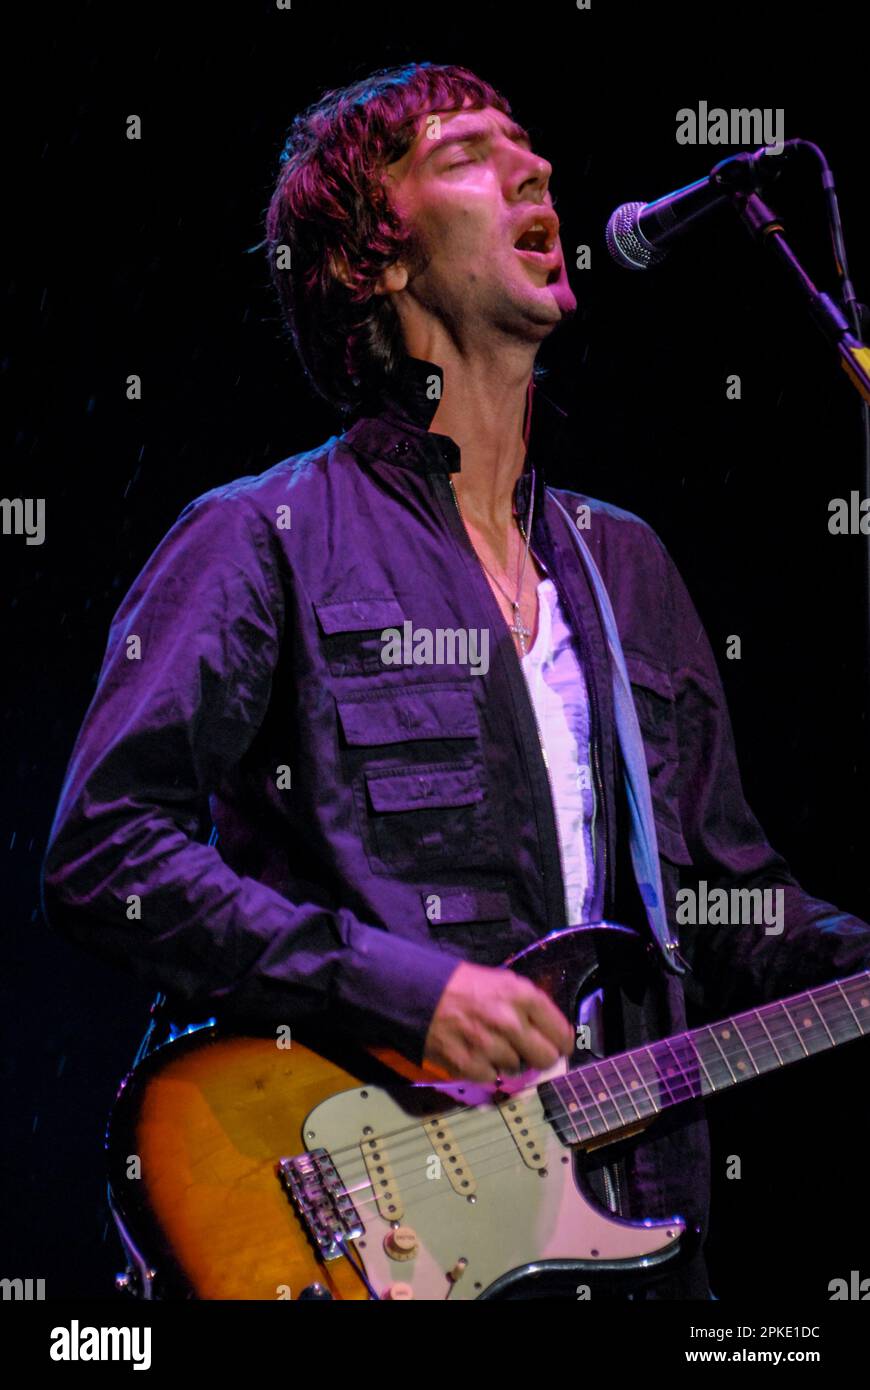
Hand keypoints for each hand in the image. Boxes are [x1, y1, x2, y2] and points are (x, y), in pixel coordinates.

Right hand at [422, 960, 575, 1082]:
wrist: (417, 993)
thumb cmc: (462, 985)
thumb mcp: (502, 983)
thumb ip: (528, 1007)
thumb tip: (550, 1036)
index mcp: (523, 996)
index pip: (562, 1033)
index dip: (560, 1042)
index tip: (555, 1045)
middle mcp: (511, 1022)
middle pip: (546, 1058)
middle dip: (539, 1056)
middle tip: (525, 1050)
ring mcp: (490, 1046)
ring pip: (518, 1069)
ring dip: (507, 1060)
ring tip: (488, 1043)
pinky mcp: (470, 1066)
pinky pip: (492, 1077)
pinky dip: (485, 1069)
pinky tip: (473, 1051)